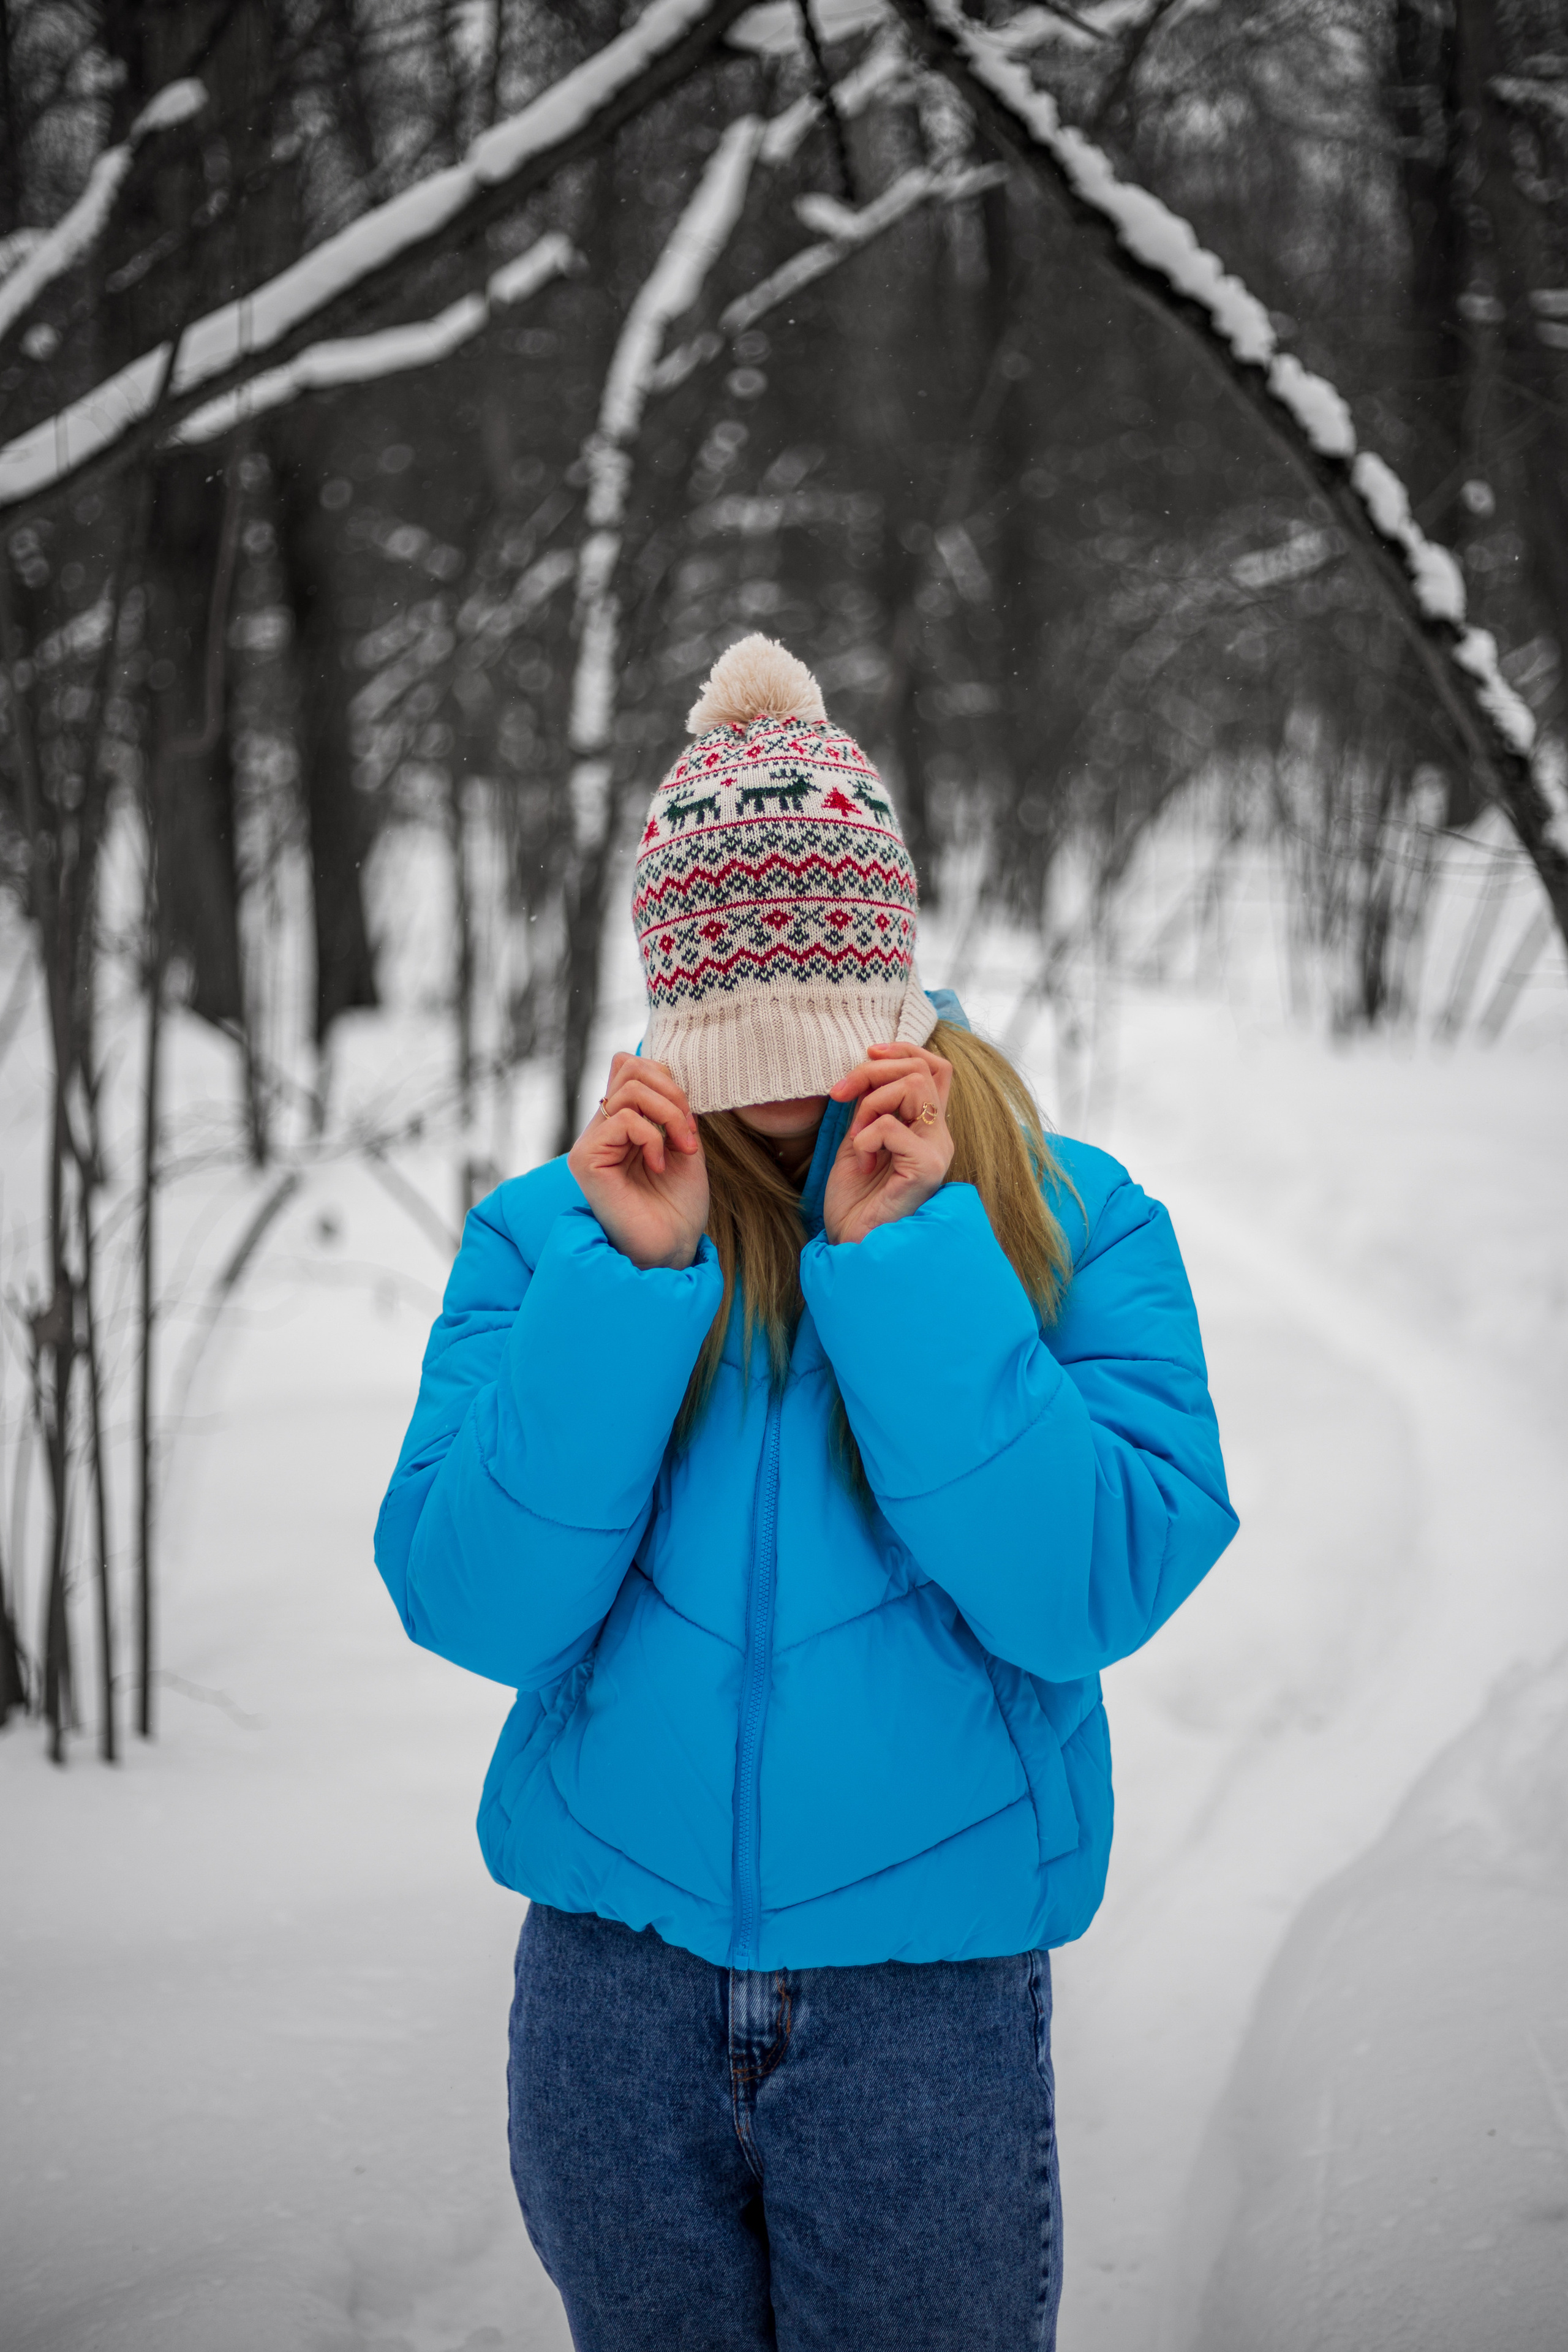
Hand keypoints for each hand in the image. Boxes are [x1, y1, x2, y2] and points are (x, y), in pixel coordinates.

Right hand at [568, 1055, 708, 1269]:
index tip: (688, 1119)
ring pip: (629, 1089)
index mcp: (622, 1124)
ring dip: (669, 1114)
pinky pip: (624, 1119)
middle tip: (687, 1131)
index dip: (666, 1078)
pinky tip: (660, 1166)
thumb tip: (662, 1069)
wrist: (672, 1248)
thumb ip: (671, 1109)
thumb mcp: (683, 1145)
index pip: (631, 1067)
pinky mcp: (587, 1159)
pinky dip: (653, 1137)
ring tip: (681, 1148)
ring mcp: (591, 1144)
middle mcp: (601, 1130)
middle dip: (671, 1091)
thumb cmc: (678, 1205)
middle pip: (629, 1067)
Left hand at [822, 1042, 953, 1246]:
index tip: (867, 1054)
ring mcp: (937, 1151)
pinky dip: (865, 1138)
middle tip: (841, 1095)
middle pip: (920, 1069)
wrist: (852, 1243)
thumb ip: (871, 1105)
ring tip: (856, 1137)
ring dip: (870, 1103)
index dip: (904, 1049)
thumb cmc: (855, 1197)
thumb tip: (868, 1066)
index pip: (935, 1067)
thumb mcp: (860, 1138)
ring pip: (912, 1087)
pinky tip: (862, 1163)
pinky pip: (891, 1127)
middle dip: (872, 1071)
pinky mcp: (927, 1169)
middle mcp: (939, 1136)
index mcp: (925, 1127)